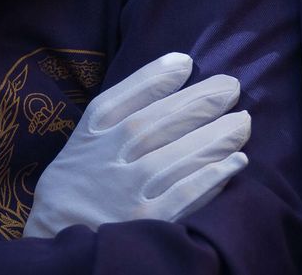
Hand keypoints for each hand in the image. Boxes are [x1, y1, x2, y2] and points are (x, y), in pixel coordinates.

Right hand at [23, 53, 249, 237]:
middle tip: (232, 87)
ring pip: (176, 158)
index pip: (125, 100)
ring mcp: (127, 193)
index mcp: (92, 136)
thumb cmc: (81, 181)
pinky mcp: (147, 224)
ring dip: (214, 137)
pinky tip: (236, 162)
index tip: (187, 63)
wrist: (59, 238)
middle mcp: (109, 160)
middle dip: (199, 102)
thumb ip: (124, 103)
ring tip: (243, 123)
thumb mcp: (86, 138)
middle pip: (158, 124)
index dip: (156, 79)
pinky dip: (210, 178)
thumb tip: (179, 63)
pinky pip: (184, 197)